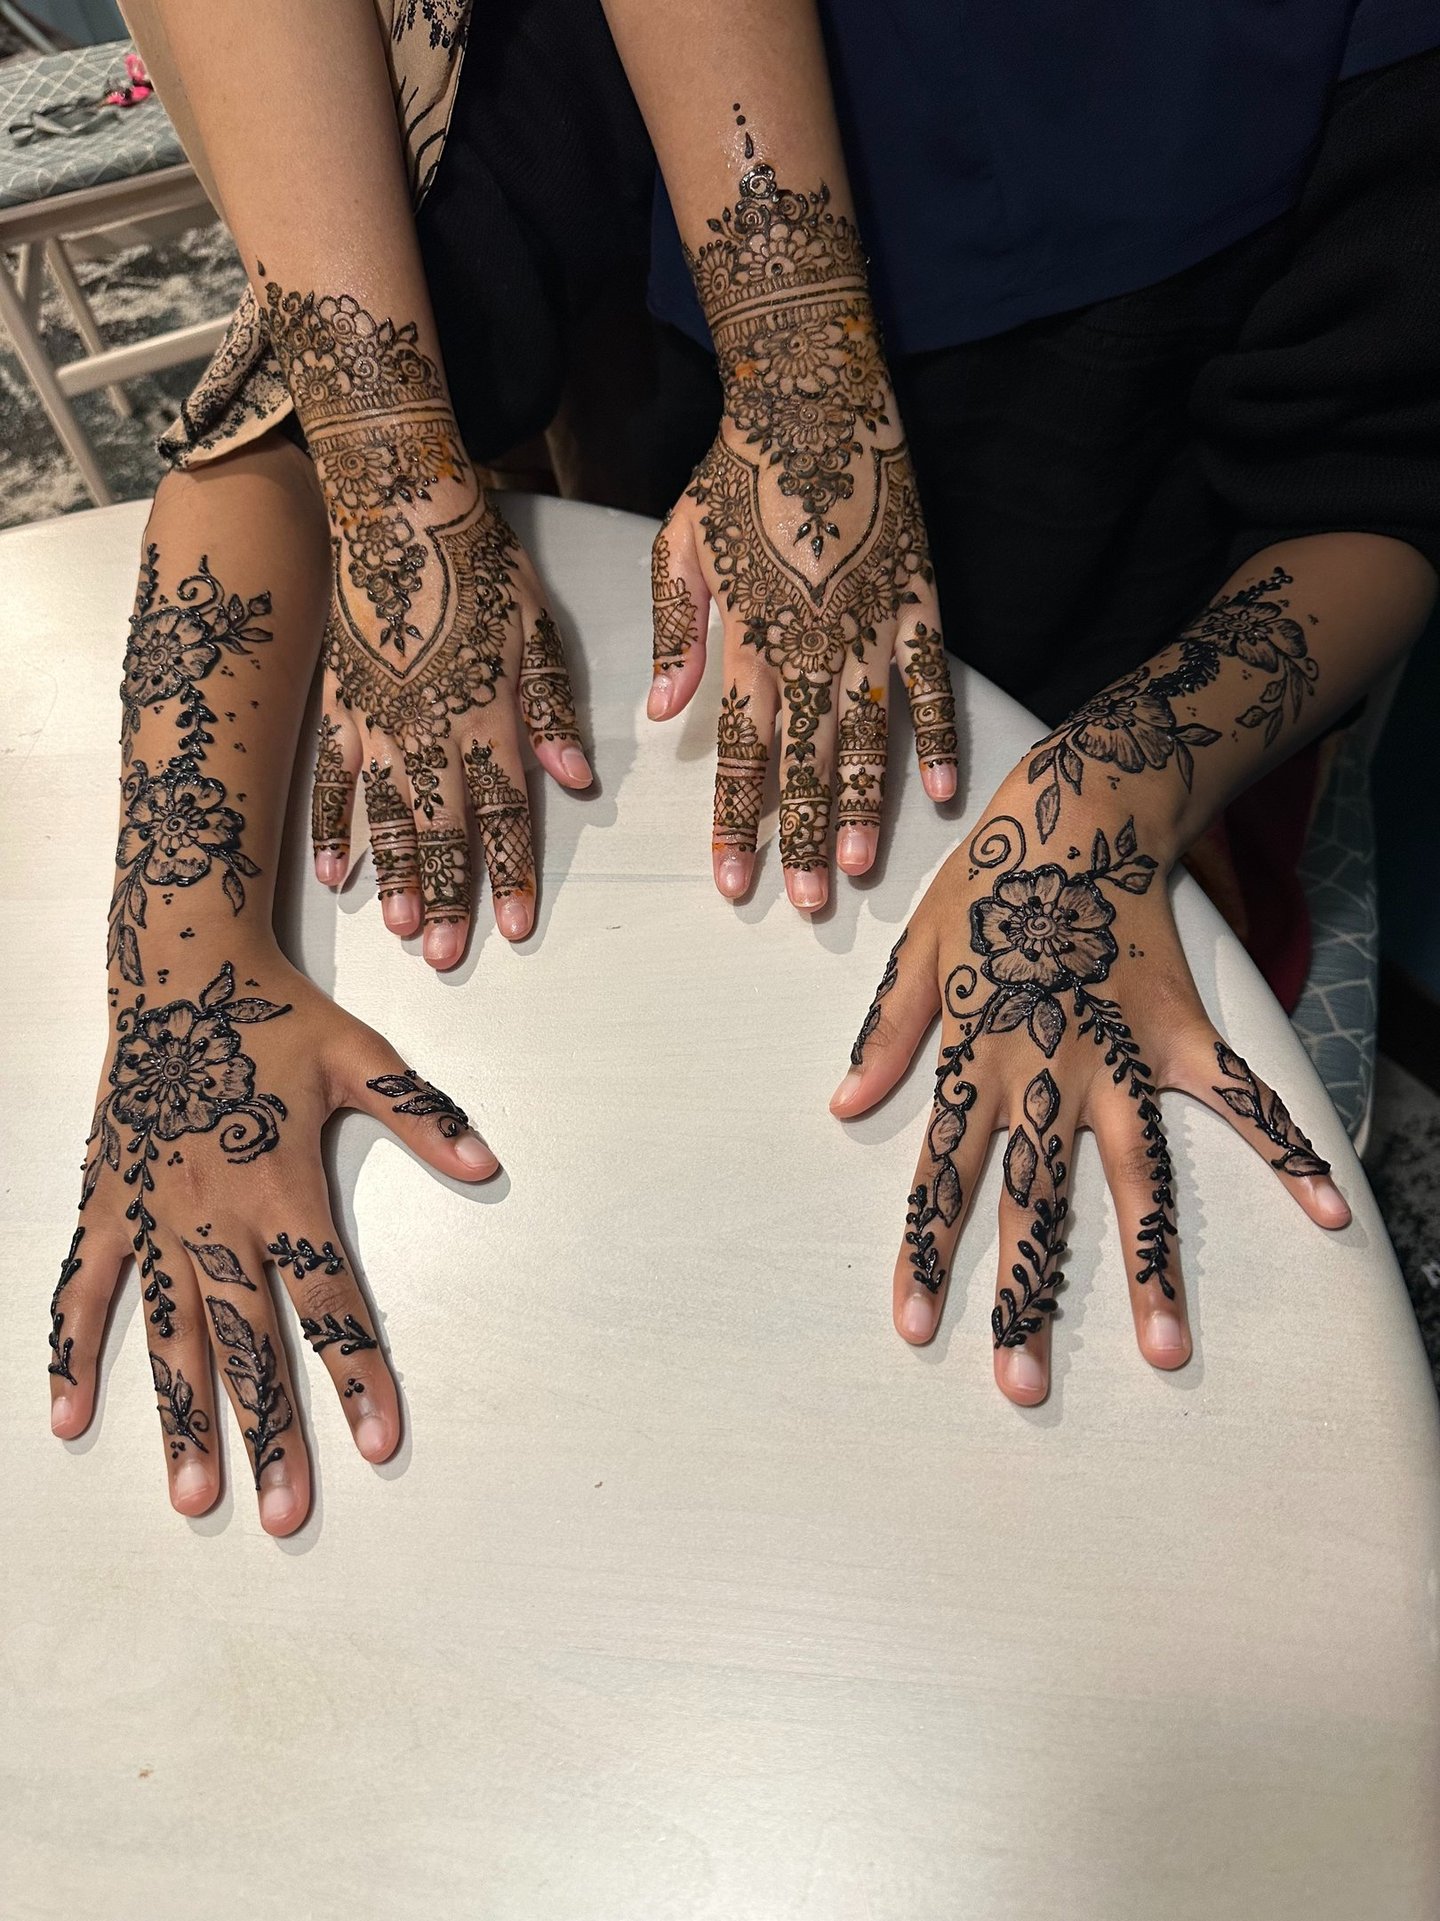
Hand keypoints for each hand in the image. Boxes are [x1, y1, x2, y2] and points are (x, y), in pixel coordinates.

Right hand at [48, 944, 496, 1533]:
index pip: (331, 1299)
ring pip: (168, 1336)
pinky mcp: (106, 1206)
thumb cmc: (274, 1017)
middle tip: (285, 1514)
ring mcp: (152, 1216)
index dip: (359, 1373)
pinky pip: (86, 1290)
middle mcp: (214, 1214)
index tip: (380, 1443)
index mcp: (283, 1186)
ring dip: (183, 1418)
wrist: (178, 971)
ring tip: (195, 1496)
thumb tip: (489, 1166)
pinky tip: (68, 1420)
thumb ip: (424, 1117)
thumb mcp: (364, 1056)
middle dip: (270, 1432)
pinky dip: (73, 1353)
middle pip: (249, 1342)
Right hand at [259, 281, 592, 968]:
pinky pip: (332, 781)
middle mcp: (428, 730)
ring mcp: (377, 723)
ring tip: (401, 931)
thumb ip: (553, 709)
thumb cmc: (479, 564)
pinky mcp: (340, 707)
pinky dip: (333, 828)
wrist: (397, 509)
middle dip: (448, 897)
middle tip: (448, 955)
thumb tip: (577, 777)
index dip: (512, 871)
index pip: (505, 810)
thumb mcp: (538, 628)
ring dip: (395, 877)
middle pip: (442, 829)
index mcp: (485, 714)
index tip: (516, 926)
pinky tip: (337, 875)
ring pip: (388, 816)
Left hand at [646, 161, 956, 910]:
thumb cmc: (738, 471)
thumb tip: (661, 709)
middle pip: (805, 760)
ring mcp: (872, 626)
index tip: (735, 879)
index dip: (738, 819)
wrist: (814, 394)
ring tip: (861, 867)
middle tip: (806, 902)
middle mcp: (812, 644)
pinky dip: (937, 737)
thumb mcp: (680, 544)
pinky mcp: (920, 600)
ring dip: (863, 806)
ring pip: (868, 734)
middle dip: (802, 837)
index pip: (740, 749)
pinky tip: (940, 794)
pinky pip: (932, 681)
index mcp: (751, 638)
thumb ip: (676, 632)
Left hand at [830, 783, 1350, 1404]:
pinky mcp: (1181, 1034)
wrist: (1081, 809)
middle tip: (1022, 1388)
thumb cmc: (990, 880)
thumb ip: (886, 1034)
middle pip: (1035, 1204)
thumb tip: (844, 1109)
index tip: (916, 1328)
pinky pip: (1242, 1101)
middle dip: (1027, 1299)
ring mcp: (1121, 1060)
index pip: (942, 1174)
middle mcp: (1049, 1075)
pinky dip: (1288, 1152)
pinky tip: (1333, 1214)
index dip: (926, 1253)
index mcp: (977, 1059)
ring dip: (1151, 1266)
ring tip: (1166, 1351)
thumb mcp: (918, 949)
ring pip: (1138, 1180)